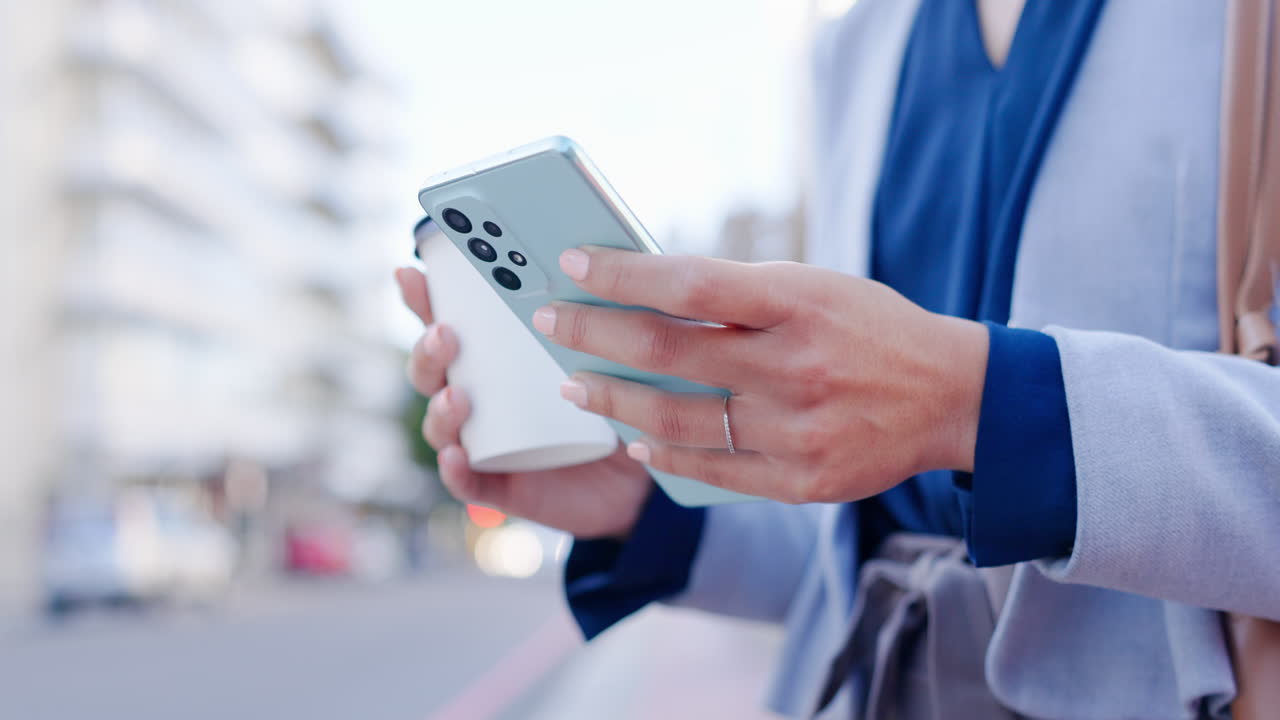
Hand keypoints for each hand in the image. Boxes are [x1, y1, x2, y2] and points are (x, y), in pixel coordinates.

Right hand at [395, 267, 651, 539]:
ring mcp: (485, 443)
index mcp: (495, 358)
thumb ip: (591, 318)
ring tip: (457, 398)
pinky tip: (457, 456)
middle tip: (446, 335)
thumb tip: (592, 259)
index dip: (422, 299)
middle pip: (432, 372)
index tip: (410, 272)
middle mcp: (480, 398)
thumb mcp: (604, 355)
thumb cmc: (614, 402)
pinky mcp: (501, 486)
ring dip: (440, 410)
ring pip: (441, 425)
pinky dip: (456, 471)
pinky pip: (469, 481)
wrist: (639, 476)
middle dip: (428, 352)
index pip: (447, 322)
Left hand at [532, 248, 989, 504]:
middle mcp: (795, 367)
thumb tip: (646, 293)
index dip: (623, 274)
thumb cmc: (870, 328)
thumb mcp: (814, 288)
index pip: (689, 284)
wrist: (952, 397)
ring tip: (574, 384)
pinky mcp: (801, 480)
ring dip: (613, 400)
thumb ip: (740, 294)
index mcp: (799, 304)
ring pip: (677, 418)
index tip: (573, 263)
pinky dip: (663, 453)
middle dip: (594, 335)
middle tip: (549, 323)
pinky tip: (631, 438)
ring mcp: (797, 430)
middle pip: (668, 352)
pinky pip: (712, 469)